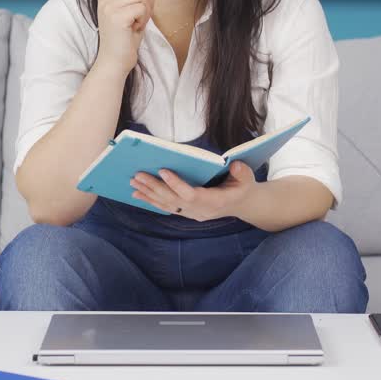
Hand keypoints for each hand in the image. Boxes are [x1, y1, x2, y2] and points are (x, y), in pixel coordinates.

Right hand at [94, 0, 167, 76]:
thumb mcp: (131, 13)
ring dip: (146, 10)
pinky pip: (141, 7)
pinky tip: (136, 28)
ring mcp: (109, 7)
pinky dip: (144, 19)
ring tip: (139, 23)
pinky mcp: (116, 17)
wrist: (115, 62)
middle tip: (144, 15)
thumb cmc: (125, 39)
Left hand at [130, 160, 257, 220]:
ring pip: (167, 205)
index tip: (163, 170)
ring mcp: (192, 214)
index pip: (191, 195)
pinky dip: (151, 201)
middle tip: (138, 175)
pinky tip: (138, 194)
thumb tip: (235, 166)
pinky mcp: (186, 212)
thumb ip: (242, 173)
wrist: (241, 204)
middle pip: (173, 200)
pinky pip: (166, 208)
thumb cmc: (242, 188)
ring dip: (149, 194)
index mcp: (214, 202)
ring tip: (133, 182)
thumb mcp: (247, 179)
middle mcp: (200, 210)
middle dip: (155, 188)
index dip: (176, 184)